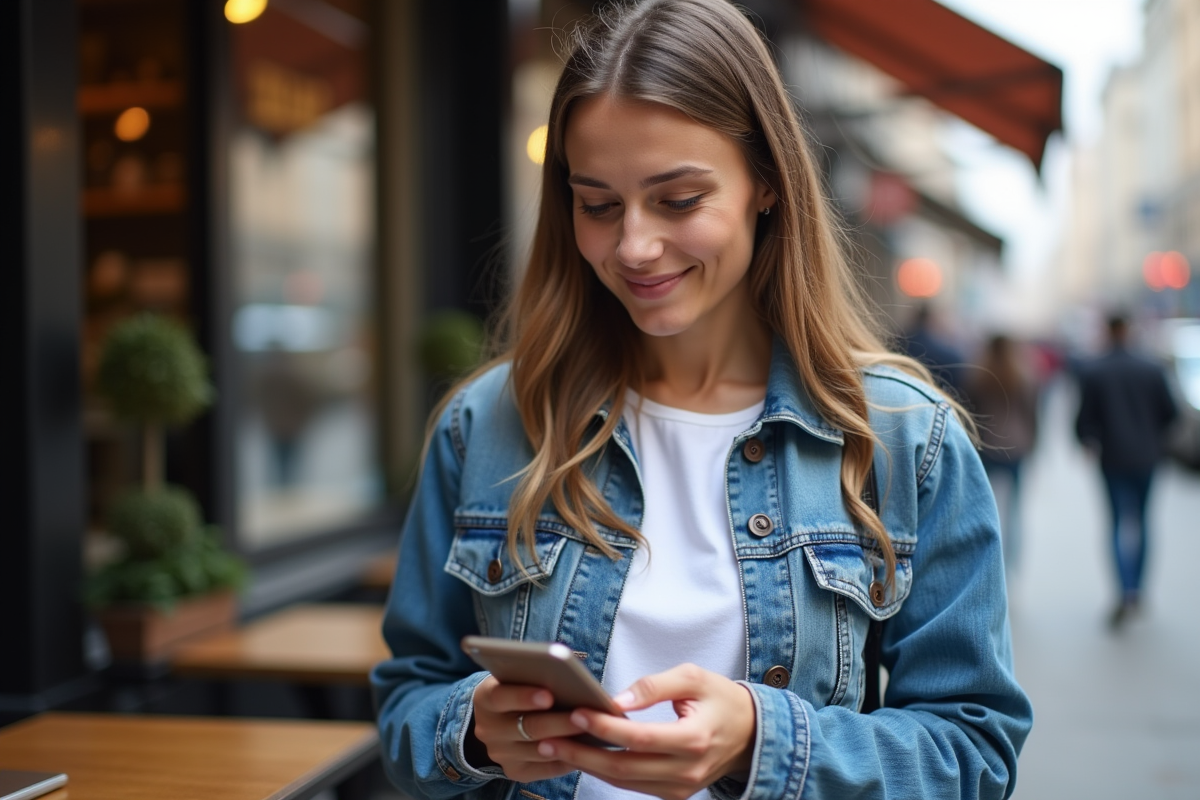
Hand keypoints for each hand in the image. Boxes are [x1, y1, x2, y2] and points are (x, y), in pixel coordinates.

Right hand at [470, 675, 587, 781]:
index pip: (500, 697)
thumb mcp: (516, 677)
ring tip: (591, 733)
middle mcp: (488, 730)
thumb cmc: (518, 690)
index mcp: (485, 699)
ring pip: (539, 750)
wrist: (498, 721)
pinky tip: (586, 749)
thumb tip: (568, 678)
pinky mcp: (515, 771)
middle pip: (526, 727)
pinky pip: (545, 769)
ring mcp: (500, 754)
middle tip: (581, 716)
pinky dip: (566, 758)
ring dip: (567, 742)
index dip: (524, 696)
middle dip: (557, 722)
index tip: (548, 695)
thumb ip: (533, 676)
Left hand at [536, 664, 756, 799]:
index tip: (578, 712)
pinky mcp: (673, 793)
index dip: (606, 728)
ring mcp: (680, 787)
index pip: (639, 738)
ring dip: (587, 765)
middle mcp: (686, 770)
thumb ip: (655, 685)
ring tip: (555, 746)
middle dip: (582, 753)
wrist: (750, 734)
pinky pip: (632, 785)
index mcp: (693, 738)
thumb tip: (617, 698)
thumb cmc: (720, 699)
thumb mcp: (693, 677)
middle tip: (548, 737)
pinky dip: (605, 771)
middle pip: (624, 767)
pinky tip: (583, 755)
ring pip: (623, 781)